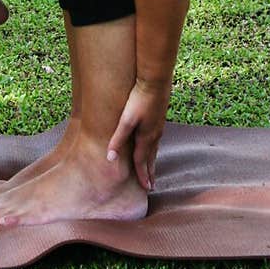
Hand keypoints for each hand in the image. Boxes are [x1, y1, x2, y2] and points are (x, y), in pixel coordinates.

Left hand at [106, 77, 171, 191]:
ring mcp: (159, 127)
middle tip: (151, 186)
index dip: (142, 175)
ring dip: (153, 162)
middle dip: (150, 173)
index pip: (142, 162)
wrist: (155, 80)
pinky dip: (155, 149)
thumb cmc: (139, 98)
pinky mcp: (159, 118)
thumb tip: (109, 158)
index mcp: (146, 138)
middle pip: (151, 158)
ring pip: (155, 149)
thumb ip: (118, 139)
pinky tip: (153, 146)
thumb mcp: (126, 120)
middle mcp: (155, 135)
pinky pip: (157, 140)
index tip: (146, 188)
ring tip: (152, 170)